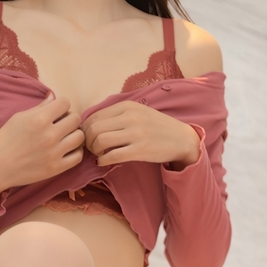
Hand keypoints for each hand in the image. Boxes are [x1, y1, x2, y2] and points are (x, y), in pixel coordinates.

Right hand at [0, 93, 84, 207]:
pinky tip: (67, 150)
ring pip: (79, 137)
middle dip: (69, 119)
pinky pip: (78, 156)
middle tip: (61, 125)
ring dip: (74, 135)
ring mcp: (54, 153)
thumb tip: (53, 97)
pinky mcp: (55, 168)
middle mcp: (49, 135)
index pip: (65, 102)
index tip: (55, 112)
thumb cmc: (5, 140)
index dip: (61, 106)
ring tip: (65, 138)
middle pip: (75, 119)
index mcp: (39, 119)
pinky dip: (75, 151)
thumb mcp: (19, 118)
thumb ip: (39, 108)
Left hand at [83, 101, 199, 169]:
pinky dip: (102, 160)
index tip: (89, 138)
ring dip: (94, 151)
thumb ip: (117, 115)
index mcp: (127, 106)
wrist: (181, 139)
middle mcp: (130, 117)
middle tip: (91, 148)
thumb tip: (92, 124)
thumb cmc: (156, 127)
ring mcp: (135, 133)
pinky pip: (112, 156)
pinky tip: (104, 161)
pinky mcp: (139, 150)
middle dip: (88, 141)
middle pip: (94, 129)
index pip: (95, 116)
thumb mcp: (138, 112)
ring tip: (98, 154)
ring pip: (100, 141)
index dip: (86, 130)